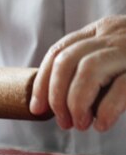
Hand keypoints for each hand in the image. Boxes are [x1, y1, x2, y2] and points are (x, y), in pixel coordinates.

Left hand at [30, 15, 125, 131]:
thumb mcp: (117, 58)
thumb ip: (93, 69)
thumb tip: (55, 102)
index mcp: (103, 30)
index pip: (59, 50)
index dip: (43, 81)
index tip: (37, 108)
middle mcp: (115, 34)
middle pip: (67, 60)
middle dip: (56, 95)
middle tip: (62, 121)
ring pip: (88, 70)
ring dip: (76, 102)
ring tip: (81, 124)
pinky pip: (121, 87)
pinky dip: (106, 109)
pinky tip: (103, 124)